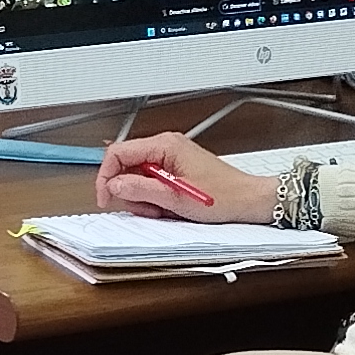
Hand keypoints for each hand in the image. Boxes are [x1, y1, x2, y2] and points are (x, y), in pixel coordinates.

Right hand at [96, 132, 279, 223]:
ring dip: (145, 198)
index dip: (106, 177)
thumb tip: (114, 185)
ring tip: (165, 209)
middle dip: (131, 192)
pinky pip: (152, 182)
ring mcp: (171, 157)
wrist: (249, 200)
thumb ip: (141, 189)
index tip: (106, 198)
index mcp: (165, 145)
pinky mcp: (176, 168)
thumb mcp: (176, 198)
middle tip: (148, 209)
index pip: (118, 153)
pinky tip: (170, 206)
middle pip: (126, 166)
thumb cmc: (224, 197)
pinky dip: (155, 197)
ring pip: (138, 177)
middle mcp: (167, 146)